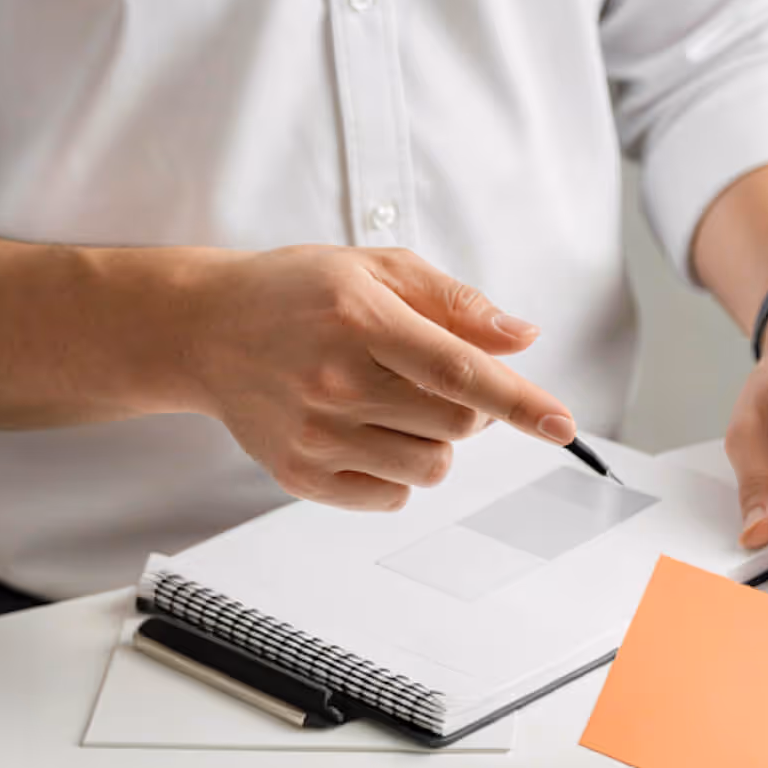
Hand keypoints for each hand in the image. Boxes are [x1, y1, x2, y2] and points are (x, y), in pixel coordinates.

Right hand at [180, 246, 578, 511]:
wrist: (205, 330)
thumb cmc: (297, 294)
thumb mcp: (375, 270)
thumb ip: (453, 303)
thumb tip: (522, 338)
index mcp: (359, 317)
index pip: (458, 369)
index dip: (518, 400)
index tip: (562, 424)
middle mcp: (335, 379)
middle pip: (456, 423)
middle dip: (468, 406)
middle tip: (432, 378)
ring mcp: (315, 434)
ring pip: (431, 467)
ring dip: (434, 442)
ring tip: (392, 404)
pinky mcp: (301, 476)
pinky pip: (392, 497)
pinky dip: (398, 473)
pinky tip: (365, 433)